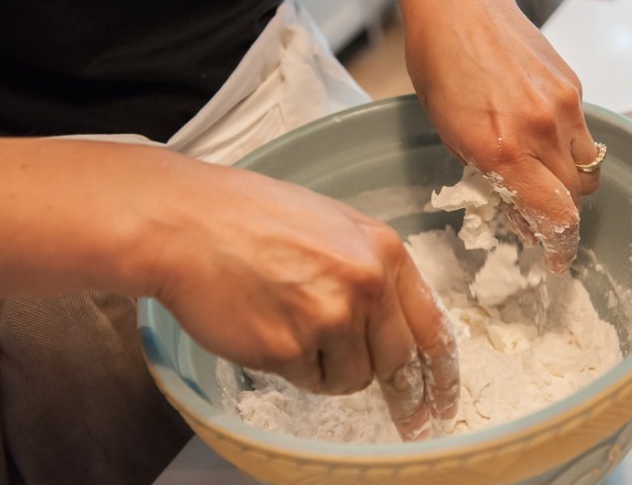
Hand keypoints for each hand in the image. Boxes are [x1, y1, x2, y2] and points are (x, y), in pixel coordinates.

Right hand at [147, 162, 459, 439]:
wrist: (189, 223)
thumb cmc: (252, 217)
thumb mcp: (332, 224)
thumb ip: (370, 268)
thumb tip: (391, 319)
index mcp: (383, 250)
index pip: (433, 325)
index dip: (440, 373)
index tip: (441, 401)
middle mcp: (366, 284)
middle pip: (397, 361)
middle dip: (396, 389)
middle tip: (402, 414)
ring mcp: (329, 316)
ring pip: (352, 377)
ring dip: (330, 366)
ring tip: (293, 325)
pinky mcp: (289, 348)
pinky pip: (310, 380)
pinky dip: (293, 366)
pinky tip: (270, 328)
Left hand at [397, 0, 600, 273]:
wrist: (458, 0)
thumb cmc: (437, 63)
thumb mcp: (448, 131)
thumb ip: (488, 172)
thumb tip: (517, 208)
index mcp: (501, 149)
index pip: (554, 217)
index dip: (557, 246)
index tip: (553, 258)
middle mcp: (541, 131)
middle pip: (578, 198)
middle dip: (562, 215)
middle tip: (539, 215)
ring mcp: (563, 105)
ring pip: (588, 167)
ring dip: (570, 182)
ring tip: (541, 174)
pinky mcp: (573, 84)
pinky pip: (584, 133)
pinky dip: (570, 146)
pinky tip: (541, 135)